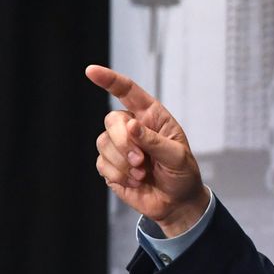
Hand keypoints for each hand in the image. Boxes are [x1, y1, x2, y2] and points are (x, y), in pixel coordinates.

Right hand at [86, 64, 209, 234]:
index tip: (91, 71)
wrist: (176, 202)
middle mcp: (133, 127)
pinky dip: (118, 174)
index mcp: (152, 116)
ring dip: (123, 162)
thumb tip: (131, 126)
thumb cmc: (182, 174)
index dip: (109, 80)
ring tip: (142, 173)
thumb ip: (155, 141)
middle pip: (111, 120)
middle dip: (122, 141)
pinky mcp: (111, 166)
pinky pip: (101, 163)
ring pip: (103, 142)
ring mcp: (120, 147)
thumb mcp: (177, 157)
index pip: (128, 92)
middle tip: (140, 160)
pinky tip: (135, 181)